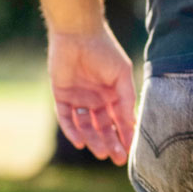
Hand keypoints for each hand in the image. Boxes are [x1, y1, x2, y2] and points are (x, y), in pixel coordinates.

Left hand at [47, 26, 139, 163]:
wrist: (77, 33)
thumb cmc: (104, 51)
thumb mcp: (122, 75)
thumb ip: (126, 99)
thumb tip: (131, 123)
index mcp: (113, 94)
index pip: (119, 120)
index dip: (125, 135)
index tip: (130, 151)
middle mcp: (96, 98)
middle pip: (103, 127)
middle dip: (110, 142)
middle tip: (115, 158)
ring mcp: (79, 98)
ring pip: (85, 125)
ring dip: (92, 139)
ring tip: (99, 152)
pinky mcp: (61, 95)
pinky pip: (66, 117)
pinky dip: (72, 130)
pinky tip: (79, 142)